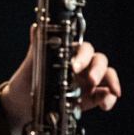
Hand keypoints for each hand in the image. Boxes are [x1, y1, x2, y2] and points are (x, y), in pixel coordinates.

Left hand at [0, 28, 120, 134]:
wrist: (23, 106)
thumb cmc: (27, 82)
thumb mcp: (31, 66)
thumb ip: (37, 48)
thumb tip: (36, 27)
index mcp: (70, 54)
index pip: (84, 49)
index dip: (83, 56)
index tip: (75, 67)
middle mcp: (82, 65)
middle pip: (99, 60)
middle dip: (98, 70)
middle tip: (91, 81)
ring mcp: (88, 81)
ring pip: (107, 75)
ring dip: (110, 82)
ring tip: (108, 95)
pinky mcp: (91, 98)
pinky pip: (106, 95)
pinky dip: (109, 99)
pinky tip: (105, 105)